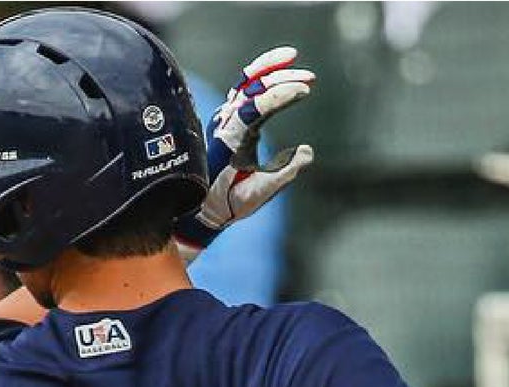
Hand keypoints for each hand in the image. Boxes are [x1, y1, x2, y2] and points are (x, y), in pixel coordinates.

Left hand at [175, 46, 316, 252]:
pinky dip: (260, 78)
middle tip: (309, 77)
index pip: (257, 105)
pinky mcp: (227, 119)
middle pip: (253, 87)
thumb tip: (307, 152)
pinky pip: (243, 90)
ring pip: (245, 82)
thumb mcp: (258, 193)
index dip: (282, 94)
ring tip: (292, 57)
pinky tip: (277, 74)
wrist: (199, 207)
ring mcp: (224, 118)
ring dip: (269, 68)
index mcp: (231, 138)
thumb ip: (284, 173)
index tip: (305, 89)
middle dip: (282, 77)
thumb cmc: (227, 202)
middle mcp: (225, 122)